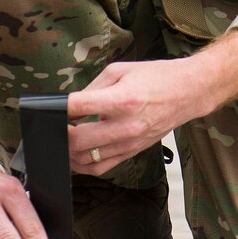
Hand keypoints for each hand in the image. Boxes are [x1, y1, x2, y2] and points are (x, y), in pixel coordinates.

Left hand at [67, 57, 213, 177]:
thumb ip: (92, 88)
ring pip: (87, 159)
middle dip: (60, 134)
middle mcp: (125, 126)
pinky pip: (101, 167)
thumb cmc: (156, 77)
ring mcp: (129, 143)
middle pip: (78, 140)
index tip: (50, 107)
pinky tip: (78, 153)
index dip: (58, 108)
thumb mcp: (120, 70)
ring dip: (69, 152)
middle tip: (56, 125)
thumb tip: (70, 104)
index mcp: (122, 100)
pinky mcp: (133, 152)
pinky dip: (84, 164)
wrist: (188, 92)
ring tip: (65, 139)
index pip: (78, 107)